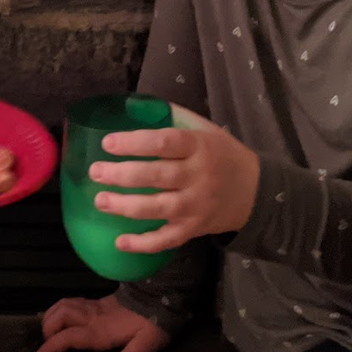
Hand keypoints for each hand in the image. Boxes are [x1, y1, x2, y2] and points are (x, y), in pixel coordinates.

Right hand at [34, 294, 168, 351]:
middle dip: (47, 328)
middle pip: (60, 315)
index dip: (52, 346)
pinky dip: (60, 309)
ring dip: (51, 316)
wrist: (159, 296)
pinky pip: (72, 302)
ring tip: (49, 331)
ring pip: (63, 304)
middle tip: (47, 344)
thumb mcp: (147, 343)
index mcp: (100, 330)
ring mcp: (94, 307)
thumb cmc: (154, 322)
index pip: (68, 336)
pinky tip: (62, 318)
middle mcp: (92, 317)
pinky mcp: (98, 302)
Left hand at [90, 106, 259, 254]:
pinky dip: (143, 244)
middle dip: (121, 175)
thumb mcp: (207, 130)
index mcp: (199, 147)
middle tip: (95, 172)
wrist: (256, 192)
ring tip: (100, 201)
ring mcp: (196, 206)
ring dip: (125, 206)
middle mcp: (198, 176)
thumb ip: (176, 119)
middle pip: (156, 176)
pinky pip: (167, 239)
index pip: (164, 142)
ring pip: (158, 208)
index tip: (108, 143)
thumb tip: (137, 107)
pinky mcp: (194, 229)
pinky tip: (119, 242)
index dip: (134, 142)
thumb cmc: (224, 155)